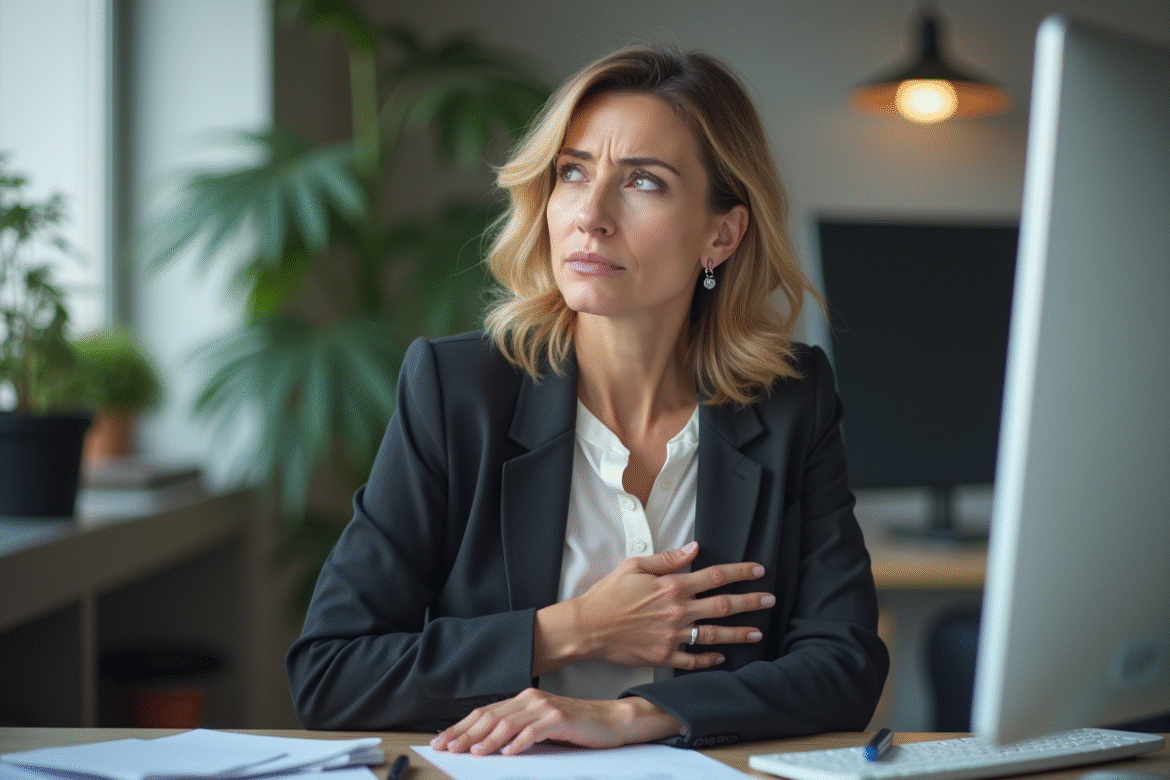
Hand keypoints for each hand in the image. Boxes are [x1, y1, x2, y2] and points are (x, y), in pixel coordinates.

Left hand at [430, 689, 682, 755]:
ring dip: (488, 739)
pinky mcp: (560, 718)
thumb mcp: (540, 726)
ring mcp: (545, 707)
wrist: (610, 721)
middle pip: (491, 716)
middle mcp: (530, 699)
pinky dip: (519, 742)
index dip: (461, 727)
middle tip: (447, 748)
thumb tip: (485, 744)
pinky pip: (534, 731)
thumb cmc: (575, 726)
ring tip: (472, 753)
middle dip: (465, 733)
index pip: (485, 712)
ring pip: (508, 723)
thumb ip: (517, 729)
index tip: (443, 741)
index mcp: (523, 699)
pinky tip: (507, 753)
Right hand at [537, 541, 773, 672]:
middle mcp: (677, 611)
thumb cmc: (608, 595)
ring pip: (715, 634)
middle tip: (770, 600)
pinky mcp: (664, 656)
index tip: (758, 570)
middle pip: (723, 605)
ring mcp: (673, 636)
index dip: (740, 572)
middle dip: (750, 602)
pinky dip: (710, 659)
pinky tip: (722, 657)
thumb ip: (667, 559)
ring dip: (739, 633)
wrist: (587, 627)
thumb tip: (693, 549)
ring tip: (757, 632)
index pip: (716, 576)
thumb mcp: (634, 566)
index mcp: (672, 586)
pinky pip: (694, 659)